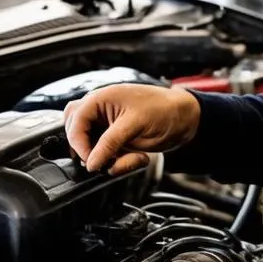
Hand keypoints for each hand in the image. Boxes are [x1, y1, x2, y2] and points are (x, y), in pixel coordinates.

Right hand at [63, 84, 200, 174]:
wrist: (186, 119)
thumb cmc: (163, 110)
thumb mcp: (135, 124)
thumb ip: (110, 143)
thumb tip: (91, 162)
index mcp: (102, 98)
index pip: (76, 120)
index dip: (78, 142)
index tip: (89, 160)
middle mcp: (101, 111)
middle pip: (75, 131)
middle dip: (89, 149)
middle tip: (104, 160)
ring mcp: (108, 127)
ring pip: (91, 147)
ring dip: (108, 158)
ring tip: (129, 158)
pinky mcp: (117, 141)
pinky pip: (109, 156)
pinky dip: (120, 163)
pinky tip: (139, 158)